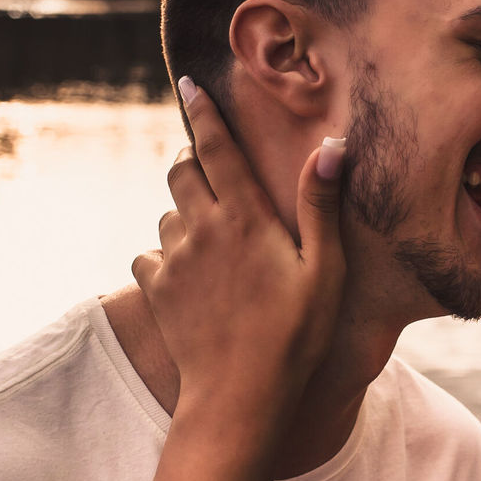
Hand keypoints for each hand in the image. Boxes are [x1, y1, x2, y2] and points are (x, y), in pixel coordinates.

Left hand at [132, 78, 345, 425]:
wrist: (238, 397)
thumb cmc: (295, 336)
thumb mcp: (324, 271)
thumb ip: (320, 206)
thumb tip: (331, 146)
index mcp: (244, 219)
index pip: (217, 148)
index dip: (204, 112)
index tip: (189, 84)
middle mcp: (201, 230)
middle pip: (181, 171)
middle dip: (193, 159)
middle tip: (214, 169)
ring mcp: (173, 261)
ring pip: (167, 213)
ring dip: (184, 212)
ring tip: (213, 238)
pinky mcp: (155, 291)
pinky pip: (150, 255)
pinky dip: (166, 255)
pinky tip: (190, 275)